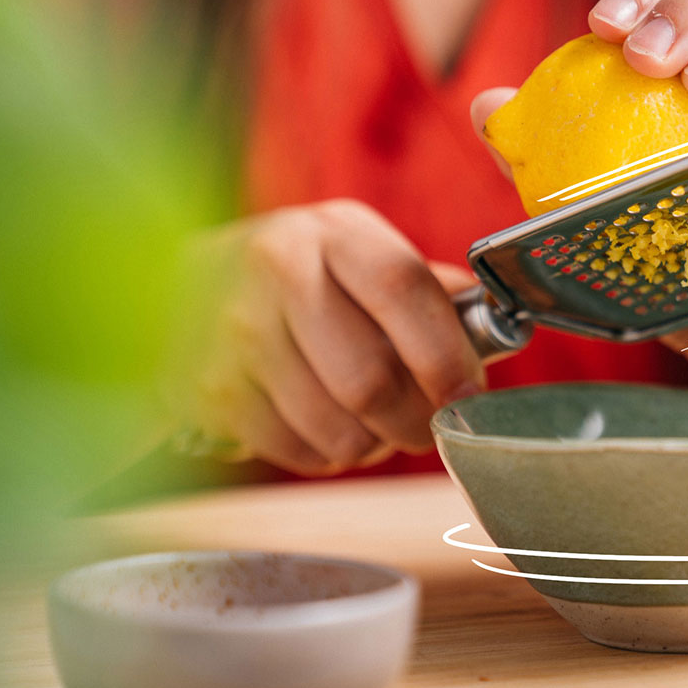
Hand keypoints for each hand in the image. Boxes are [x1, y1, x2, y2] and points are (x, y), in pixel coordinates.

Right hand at [169, 199, 483, 475]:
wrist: (187, 287)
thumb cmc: (301, 276)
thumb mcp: (361, 255)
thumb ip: (427, 289)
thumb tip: (501, 326)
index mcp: (335, 233)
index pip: (404, 289)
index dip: (447, 355)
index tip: (469, 395)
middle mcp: (278, 270)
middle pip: (371, 379)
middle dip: (415, 421)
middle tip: (427, 426)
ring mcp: (235, 331)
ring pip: (336, 427)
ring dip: (372, 444)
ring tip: (374, 426)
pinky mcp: (208, 387)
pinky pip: (296, 450)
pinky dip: (328, 455)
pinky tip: (327, 427)